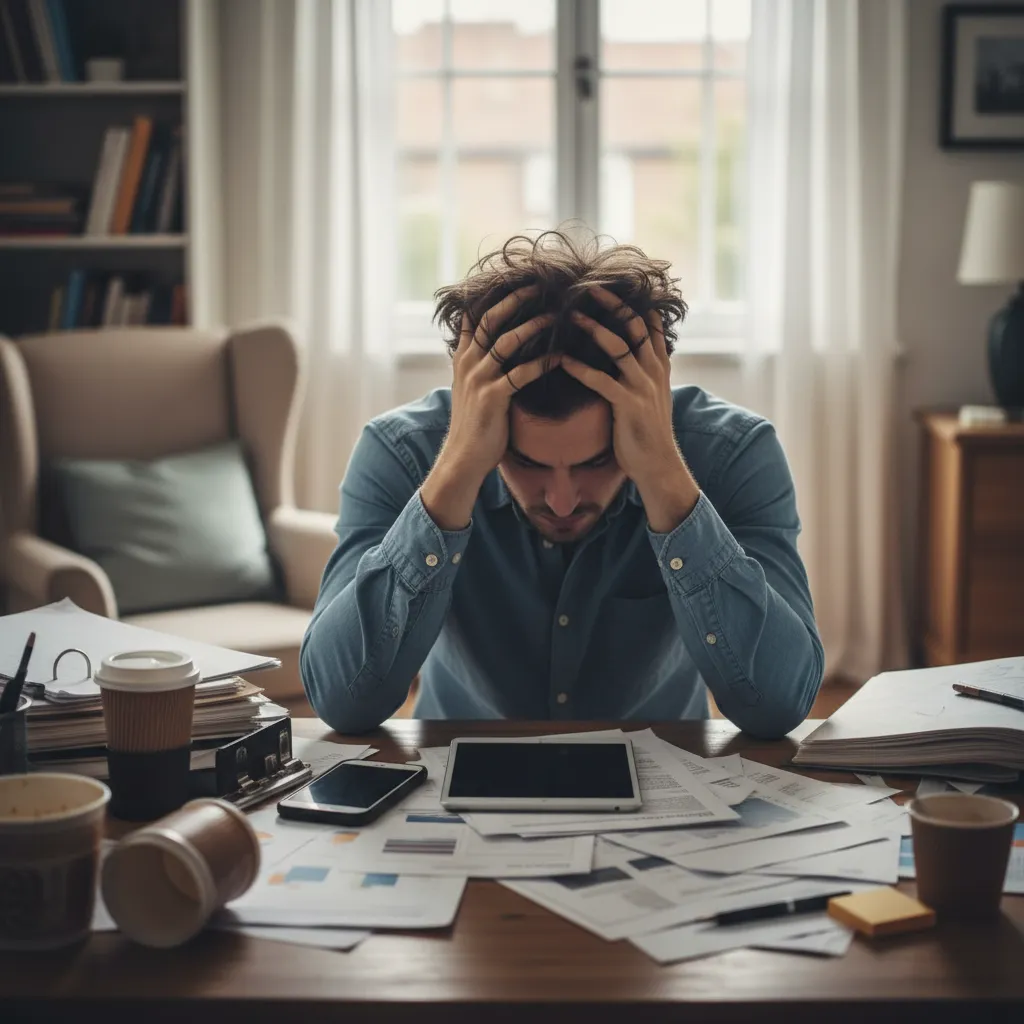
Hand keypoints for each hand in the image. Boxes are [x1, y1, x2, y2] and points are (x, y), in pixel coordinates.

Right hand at [421, 286, 557, 529]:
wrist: (463, 458)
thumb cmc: (475, 426)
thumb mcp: (470, 390)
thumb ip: (479, 367)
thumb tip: (496, 351)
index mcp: (462, 359)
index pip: (474, 317)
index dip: (494, 297)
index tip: (517, 280)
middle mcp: (468, 364)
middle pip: (491, 320)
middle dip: (516, 300)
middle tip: (540, 286)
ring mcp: (479, 380)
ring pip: (507, 341)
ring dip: (534, 326)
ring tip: (557, 315)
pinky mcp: (493, 398)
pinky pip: (521, 373)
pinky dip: (543, 362)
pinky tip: (562, 357)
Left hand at [561, 287, 699, 531]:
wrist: (658, 465)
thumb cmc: (646, 432)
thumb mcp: (650, 396)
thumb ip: (640, 372)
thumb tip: (625, 354)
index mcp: (659, 366)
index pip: (649, 324)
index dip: (631, 302)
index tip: (609, 283)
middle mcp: (653, 371)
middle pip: (634, 326)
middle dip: (613, 304)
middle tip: (589, 286)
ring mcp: (642, 387)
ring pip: (619, 347)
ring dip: (594, 328)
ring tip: (572, 315)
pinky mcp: (628, 405)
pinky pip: (602, 381)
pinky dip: (581, 369)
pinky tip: (562, 360)